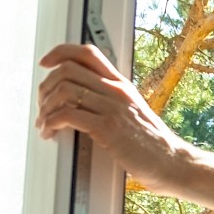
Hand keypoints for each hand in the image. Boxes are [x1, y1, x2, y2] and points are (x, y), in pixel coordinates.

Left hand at [35, 43, 194, 193]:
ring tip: (44, 124)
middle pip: (68, 69)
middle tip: (42, 105)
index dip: (60, 52)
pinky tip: (51, 133)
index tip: (46, 63)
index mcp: (120, 84)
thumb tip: (81, 99)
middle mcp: (116, 90)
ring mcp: (112, 108)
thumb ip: (110, 101)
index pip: (87, 52)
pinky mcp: (107, 128)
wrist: (171, 161)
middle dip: (46, 87)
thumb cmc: (151, 143)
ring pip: (64, 90)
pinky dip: (51, 123)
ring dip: (45, 108)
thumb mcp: (132, 111)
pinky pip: (67, 115)